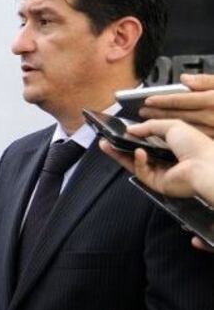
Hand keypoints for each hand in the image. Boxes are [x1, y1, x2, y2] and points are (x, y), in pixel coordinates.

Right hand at [100, 119, 213, 251]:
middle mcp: (165, 159)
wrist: (205, 167)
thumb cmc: (196, 146)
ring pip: (134, 163)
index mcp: (172, 145)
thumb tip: (131, 129)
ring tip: (108, 145)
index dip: (133, 136)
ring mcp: (160, 172)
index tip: (119, 131)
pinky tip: (139, 153)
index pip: (147, 141)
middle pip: (136, 153)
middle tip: (105, 141)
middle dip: (119, 147)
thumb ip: (150, 126)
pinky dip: (138, 162)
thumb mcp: (172, 126)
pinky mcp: (156, 183)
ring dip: (120, 154)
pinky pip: (141, 172)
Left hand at [140, 74, 213, 135]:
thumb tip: (184, 78)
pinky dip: (176, 138)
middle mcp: (211, 116)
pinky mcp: (212, 140)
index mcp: (213, 99)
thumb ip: (205, 80)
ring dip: (164, 126)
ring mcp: (212, 131)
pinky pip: (190, 140)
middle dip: (158, 113)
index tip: (148, 100)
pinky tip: (165, 135)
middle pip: (178, 115)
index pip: (181, 100)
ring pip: (182, 129)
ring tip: (149, 123)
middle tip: (142, 111)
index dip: (162, 100)